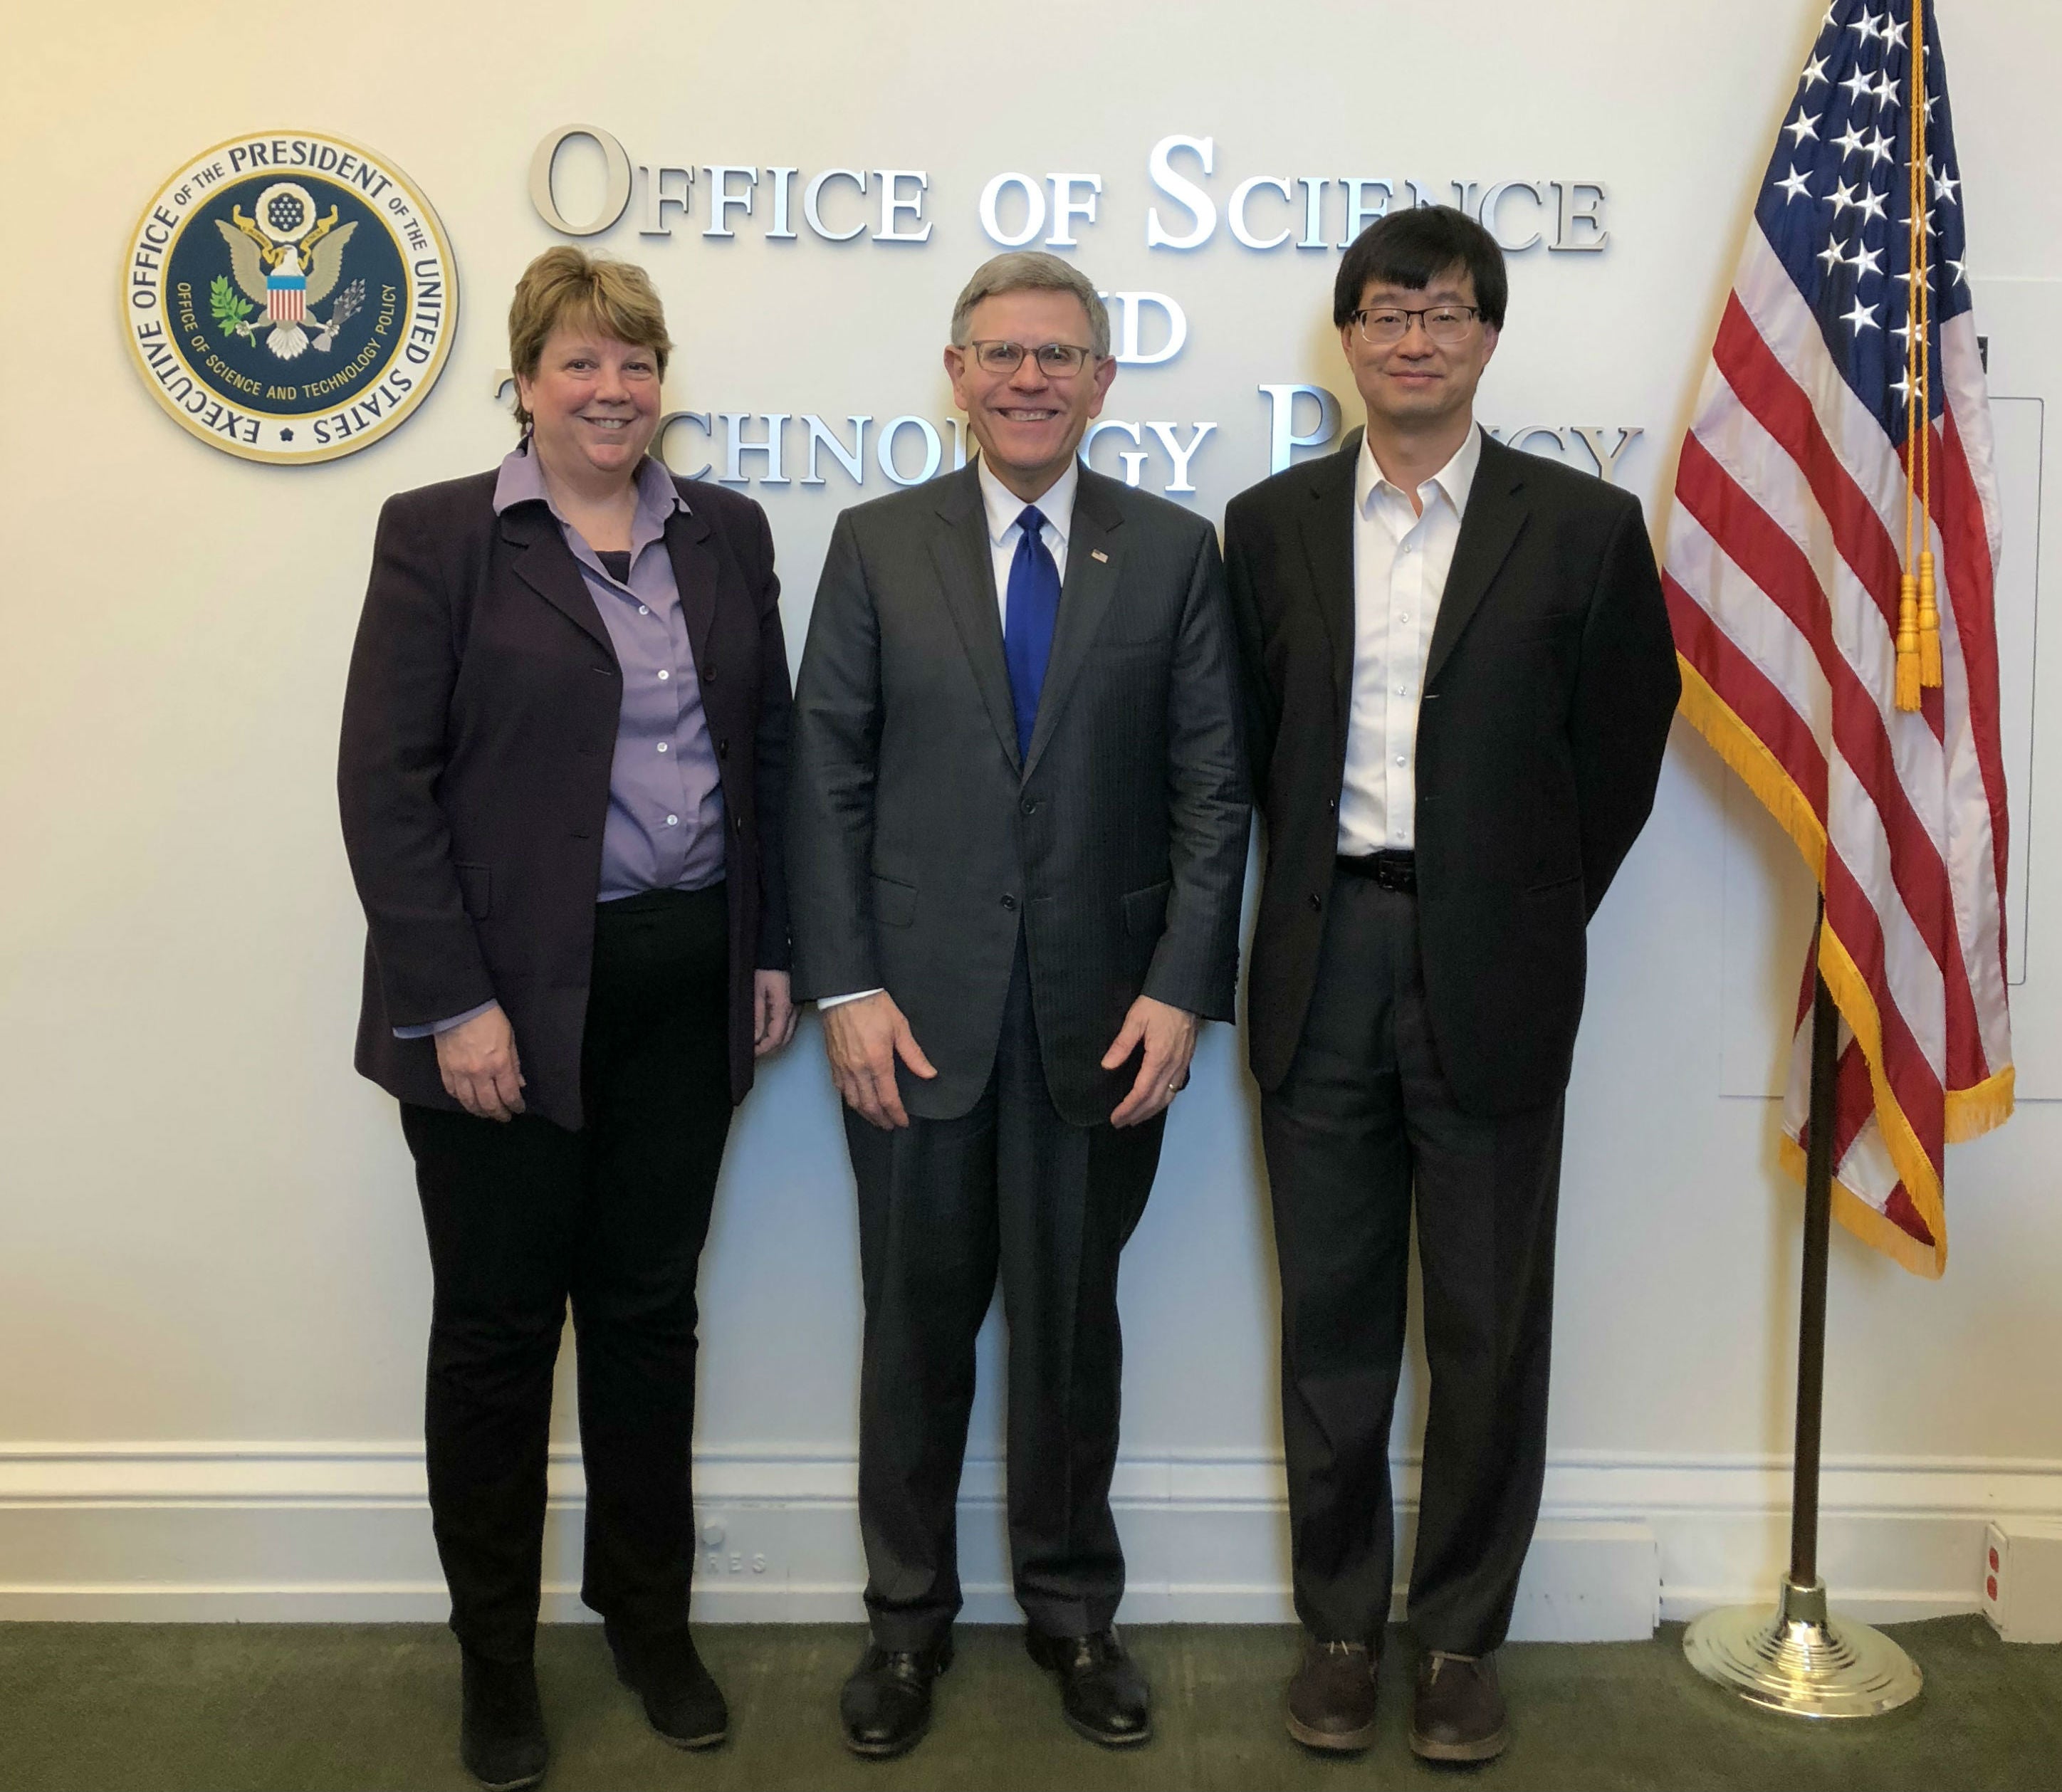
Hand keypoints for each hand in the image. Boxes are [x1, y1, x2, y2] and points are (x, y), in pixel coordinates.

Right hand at [434, 1003, 525, 1122]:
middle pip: (489, 1104)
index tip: (518, 1109)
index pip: (509, 1094)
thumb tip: (519, 1084)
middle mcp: (479, 1073)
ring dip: (479, 1111)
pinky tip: (467, 1100)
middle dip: (498, 1114)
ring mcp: (460, 1073)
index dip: (515, 1106)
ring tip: (486, 1113)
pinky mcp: (445, 1069)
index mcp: (499, 1064)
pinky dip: (461, 1099)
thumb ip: (514, 1063)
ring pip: (469, 1102)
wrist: (459, 1006)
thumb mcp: (510, 1038)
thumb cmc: (489, 1018)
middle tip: (504, 1117)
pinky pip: (452, 1091)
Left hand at [753, 969, 797, 1057]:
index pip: (776, 1038)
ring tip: (758, 1043)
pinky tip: (767, 1032)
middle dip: (769, 1049)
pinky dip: (779, 1033)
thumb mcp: (756, 992)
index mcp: (783, 1008)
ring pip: (788, 1034)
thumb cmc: (767, 969)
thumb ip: (757, 1016)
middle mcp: (794, 1011)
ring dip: (774, 1042)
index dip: (763, 1049)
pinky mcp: (796, 1005)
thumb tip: (755, 1038)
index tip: (751, 1052)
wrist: (778, 954)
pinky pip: (790, 1025)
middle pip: (784, 1040)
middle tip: (753, 1051)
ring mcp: (797, 1008)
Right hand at [821, 991, 936, 1128]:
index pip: (889, 1099)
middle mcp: (858, 1070)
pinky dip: (850, 1101)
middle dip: (881, 1119)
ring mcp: (843, 1068)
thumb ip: (914, 1054)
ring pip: (853, 1101)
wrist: (843, 991)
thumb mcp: (900, 1027)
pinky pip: (840, 1089)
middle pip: (870, 1105)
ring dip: (866, 1114)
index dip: (897, 1114)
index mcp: (878, 1062)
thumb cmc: (873, 1006)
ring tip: (876, 1119)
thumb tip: (929, 1074)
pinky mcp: (833, 1062)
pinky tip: (857, 1102)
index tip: (903, 1122)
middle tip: (890, 1126)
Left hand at [1102, 995, 1198, 1128]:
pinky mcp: (1187, 1060)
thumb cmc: (1159, 1002)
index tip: (1115, 1117)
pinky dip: (1164, 1100)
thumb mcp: (1135, 1020)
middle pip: (1155, 1100)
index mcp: (1159, 1058)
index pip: (1141, 1092)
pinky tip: (1156, 1101)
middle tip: (1121, 1122)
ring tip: (1136, 1117)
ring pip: (1168, 1097)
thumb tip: (1107, 1065)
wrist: (1186, 990)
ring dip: (1151, 1111)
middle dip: (1138, 1114)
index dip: (1128, 1108)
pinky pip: (1176, 1088)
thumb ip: (1122, 1044)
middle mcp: (1173, 1066)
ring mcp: (1182, 1064)